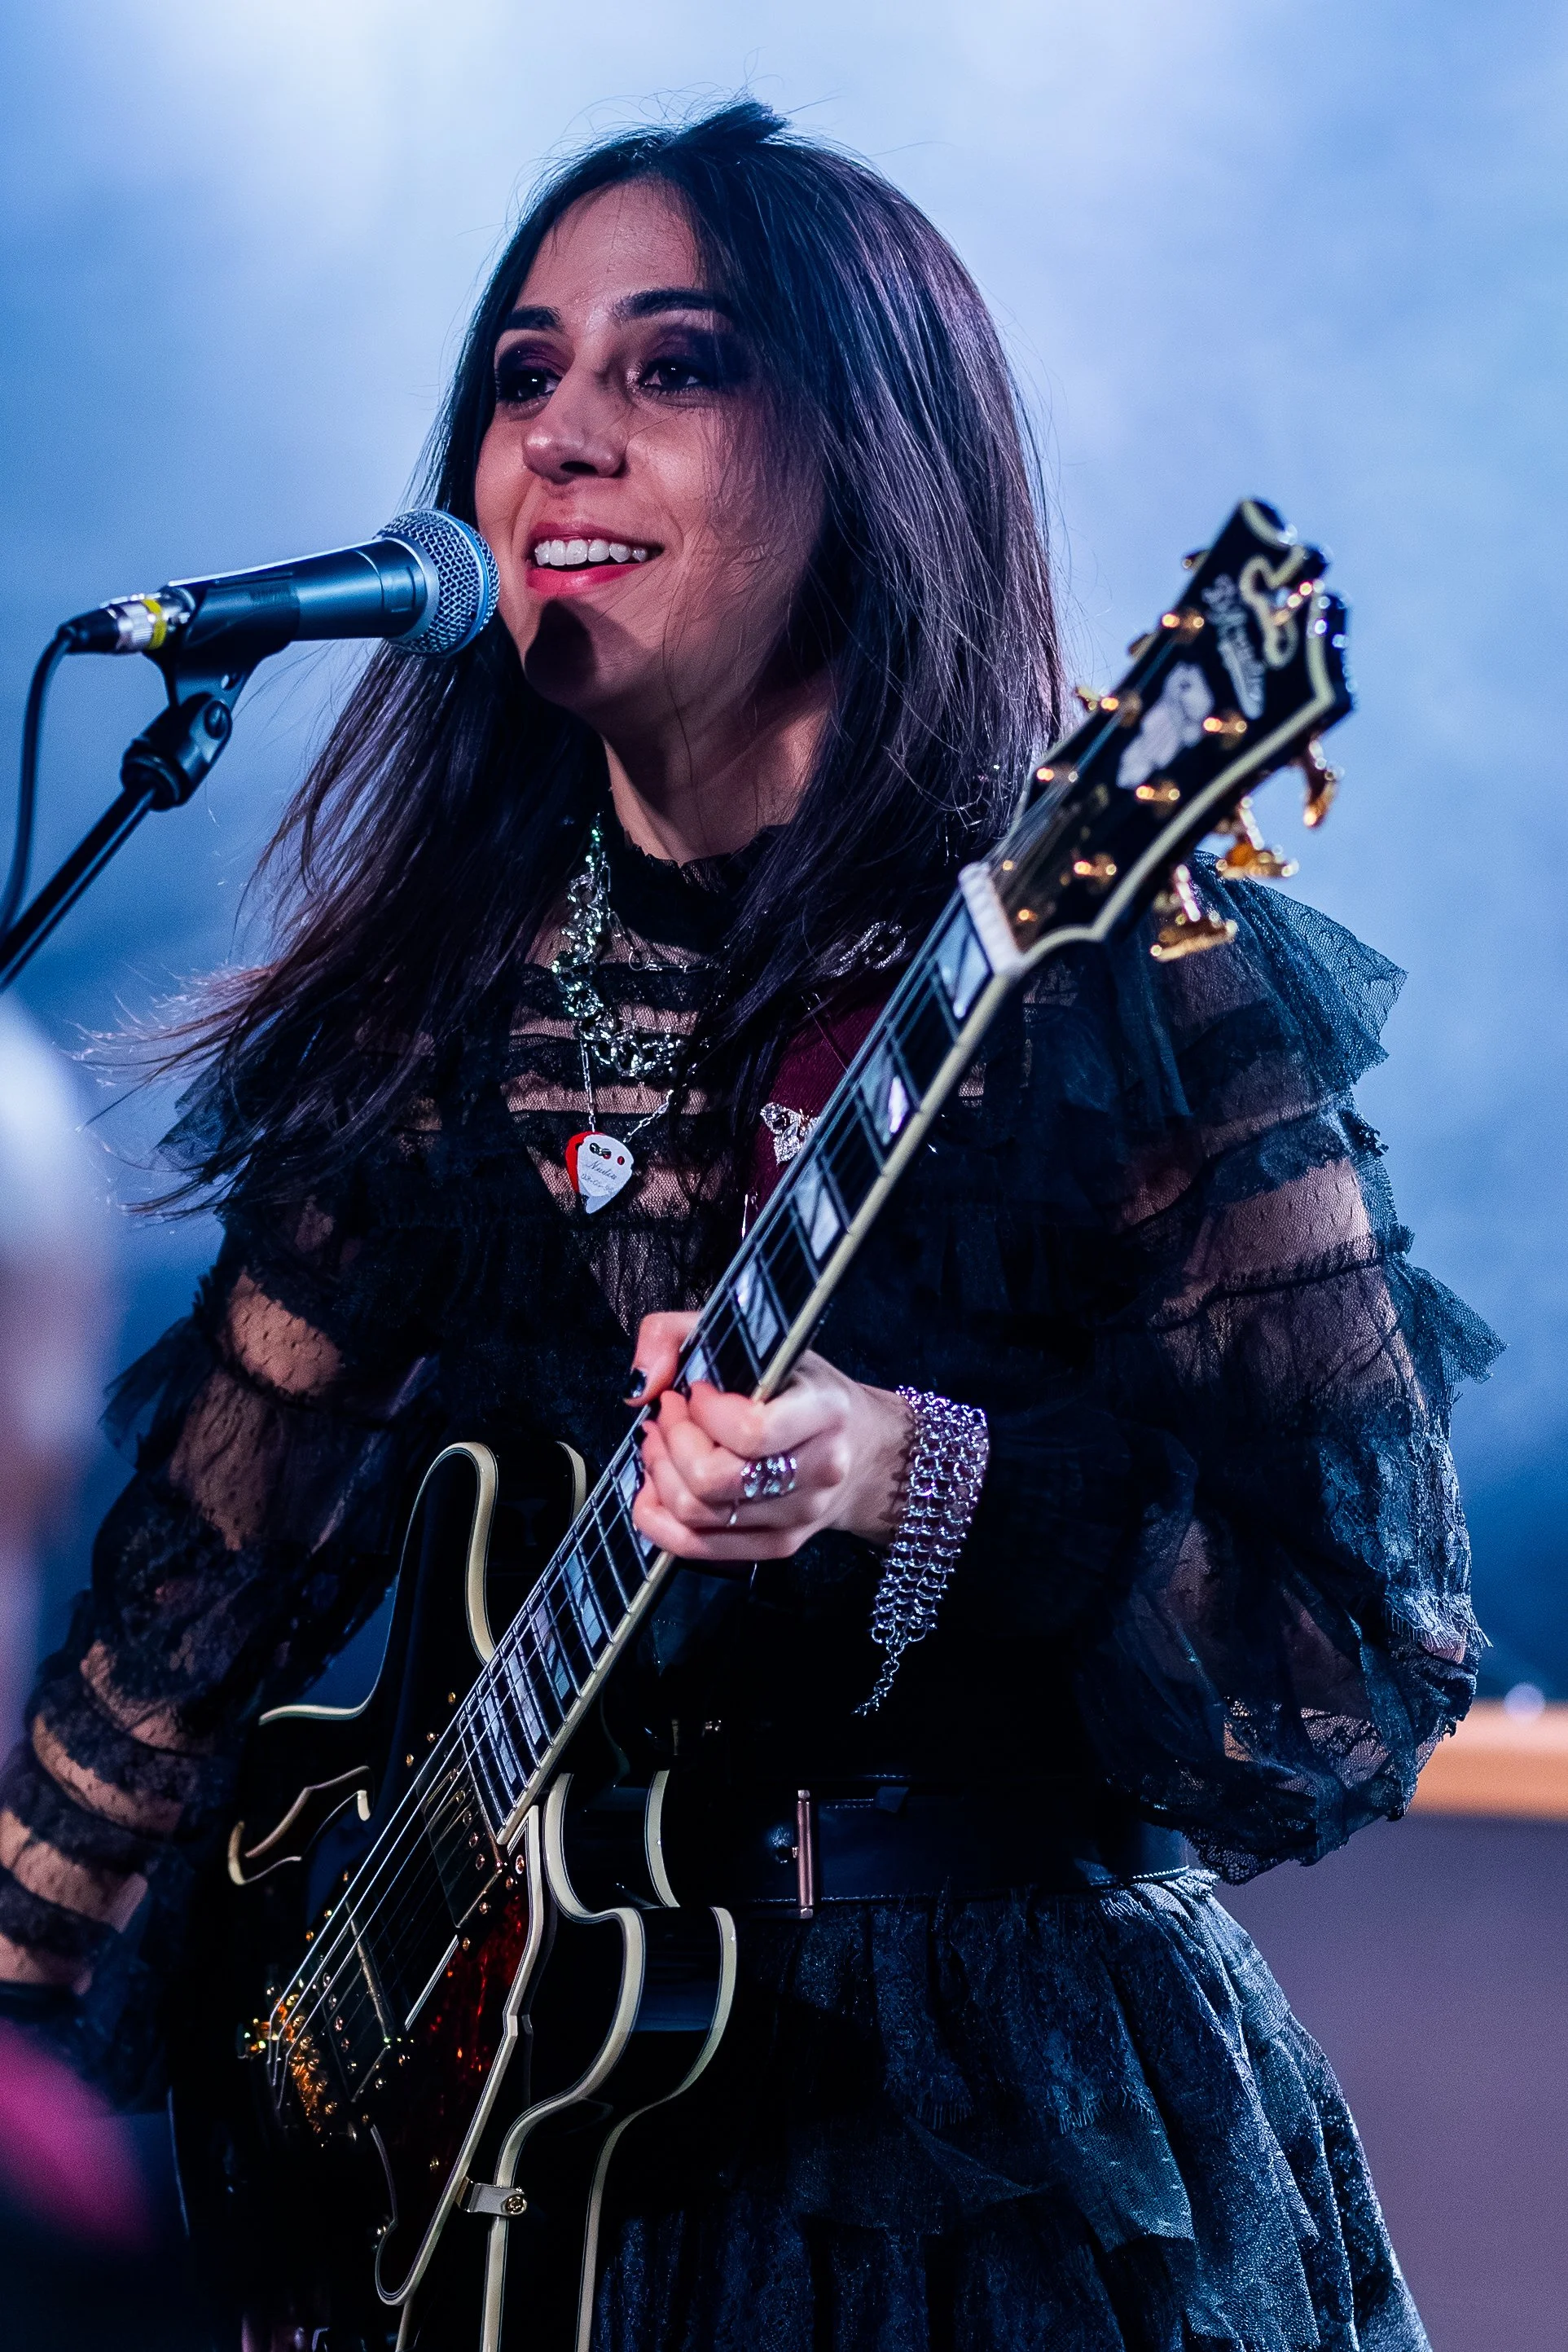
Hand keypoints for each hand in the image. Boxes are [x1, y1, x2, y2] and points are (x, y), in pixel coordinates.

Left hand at [628, 1311, 910, 1564]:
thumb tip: (640, 1386)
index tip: (695, 1390)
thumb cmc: (800, 1388)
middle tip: (669, 1415)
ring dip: (659, 1474)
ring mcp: (800, 1516)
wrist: (863, 1449)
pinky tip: (658, 1485)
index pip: (750, 1432)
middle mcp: (820, 1468)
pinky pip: (696, 1547)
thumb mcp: (753, 1338)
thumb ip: (678, 1333)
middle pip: (713, 1480)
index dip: (703, 1413)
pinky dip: (658, 1516)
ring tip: (662, 1443)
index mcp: (825, 1410)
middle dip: (672, 1444)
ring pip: (697, 1514)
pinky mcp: (779, 1546)